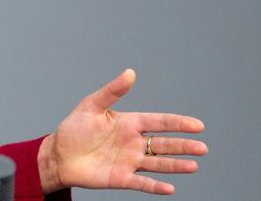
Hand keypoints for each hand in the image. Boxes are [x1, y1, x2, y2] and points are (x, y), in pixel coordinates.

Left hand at [39, 69, 207, 194]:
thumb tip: (130, 72)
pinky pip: (142, 183)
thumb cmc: (73, 129)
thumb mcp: (91, 106)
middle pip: (164, 144)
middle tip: (202, 148)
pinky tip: (169, 187)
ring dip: (175, 165)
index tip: (197, 125)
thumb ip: (112, 91)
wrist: (58, 154)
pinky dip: (155, 186)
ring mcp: (129, 161)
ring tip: (193, 166)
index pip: (158, 122)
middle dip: (183, 146)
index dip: (178, 123)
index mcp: (128, 123)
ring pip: (157, 163)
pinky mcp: (121, 178)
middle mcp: (133, 143)